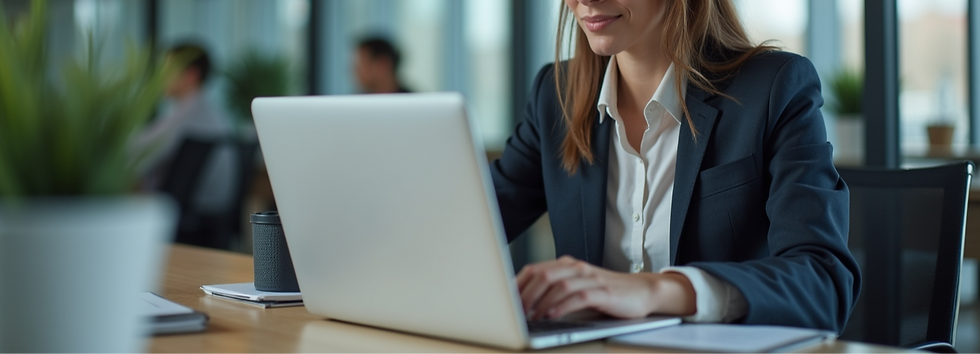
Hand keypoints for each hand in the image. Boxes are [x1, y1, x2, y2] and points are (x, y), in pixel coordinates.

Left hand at [516, 255, 696, 319]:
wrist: (641, 292)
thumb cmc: (606, 292)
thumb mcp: (577, 288)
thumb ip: (554, 290)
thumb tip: (524, 304)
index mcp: (567, 265)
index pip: (535, 269)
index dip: (517, 284)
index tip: (504, 300)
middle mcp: (577, 268)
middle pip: (544, 275)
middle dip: (526, 294)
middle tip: (516, 311)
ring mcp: (591, 278)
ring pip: (559, 285)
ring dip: (542, 302)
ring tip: (531, 316)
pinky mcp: (604, 292)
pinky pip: (579, 296)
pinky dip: (563, 306)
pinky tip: (552, 315)